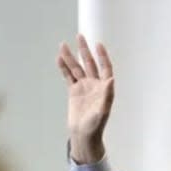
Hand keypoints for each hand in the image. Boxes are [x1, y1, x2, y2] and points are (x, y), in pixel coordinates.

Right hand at [58, 35, 114, 163]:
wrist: (83, 135)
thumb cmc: (96, 125)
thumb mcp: (103, 111)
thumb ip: (107, 95)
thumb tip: (111, 79)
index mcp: (104, 88)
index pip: (105, 67)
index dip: (102, 56)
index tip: (98, 44)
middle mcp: (95, 85)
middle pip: (89, 64)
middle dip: (84, 50)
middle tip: (80, 36)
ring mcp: (84, 87)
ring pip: (76, 68)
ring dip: (70, 57)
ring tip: (63, 44)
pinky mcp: (74, 92)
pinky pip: (68, 76)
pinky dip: (64, 68)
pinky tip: (59, 58)